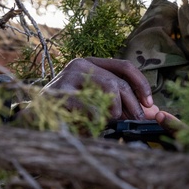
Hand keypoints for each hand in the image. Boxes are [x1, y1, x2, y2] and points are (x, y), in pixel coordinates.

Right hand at [42, 57, 157, 120]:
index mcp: (91, 63)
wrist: (34, 119)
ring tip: (108, 123)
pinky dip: (95, 120)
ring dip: (113, 113)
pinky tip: (89, 125)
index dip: (141, 84)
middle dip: (132, 105)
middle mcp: (80, 64)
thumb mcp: (99, 105)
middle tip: (136, 121)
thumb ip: (124, 105)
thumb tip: (154, 112)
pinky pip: (90, 107)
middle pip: (117, 82)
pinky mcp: (60, 92)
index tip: (149, 103)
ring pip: (106, 93)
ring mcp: (68, 76)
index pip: (124, 67)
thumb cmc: (69, 112)